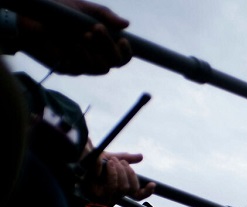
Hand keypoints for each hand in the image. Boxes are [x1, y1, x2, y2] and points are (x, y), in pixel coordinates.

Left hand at [15, 0, 131, 74]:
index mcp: (103, 45)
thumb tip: (126, 24)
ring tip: (84, 33)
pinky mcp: (67, 69)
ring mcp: (82, 65)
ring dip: (93, 51)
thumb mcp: (84, 8)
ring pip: (99, 67)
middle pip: (113, 63)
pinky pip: (79, 68)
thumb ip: (104, 15)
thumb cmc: (59, 11)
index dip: (126, 52)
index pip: (122, 56)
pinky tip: (72, 43)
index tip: (122, 40)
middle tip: (97, 28)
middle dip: (108, 46)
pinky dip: (78, 55)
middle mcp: (96, 57)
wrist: (30, 16)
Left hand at [83, 151, 154, 205]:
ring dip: (120, 172)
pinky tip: (109, 163)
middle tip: (121, 162)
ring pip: (123, 188)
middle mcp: (113, 193)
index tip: (153, 184)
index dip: (146, 192)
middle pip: (131, 189)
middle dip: (129, 173)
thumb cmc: (94, 160)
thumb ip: (127, 158)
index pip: (136, 195)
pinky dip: (112, 172)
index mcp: (119, 187)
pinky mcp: (96, 193)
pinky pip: (112, 185)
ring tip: (112, 161)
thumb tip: (141, 157)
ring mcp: (104, 194)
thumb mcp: (113, 158)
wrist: (78, 156)